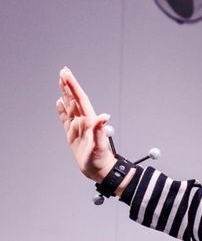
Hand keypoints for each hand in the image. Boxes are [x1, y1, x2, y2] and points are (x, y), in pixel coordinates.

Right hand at [56, 66, 114, 181]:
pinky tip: (59, 102)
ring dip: (65, 93)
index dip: (74, 86)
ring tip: (61, 80)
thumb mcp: (100, 146)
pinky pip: (66, 119)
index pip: (80, 99)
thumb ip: (100, 130)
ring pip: (70, 106)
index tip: (67, 74)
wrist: (99, 170)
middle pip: (75, 99)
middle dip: (69, 85)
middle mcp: (84, 121)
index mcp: (89, 121)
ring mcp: (78, 127)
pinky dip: (62, 110)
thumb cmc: (101, 159)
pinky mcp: (72, 134)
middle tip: (64, 70)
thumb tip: (104, 116)